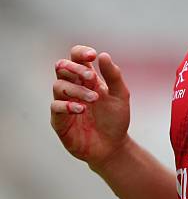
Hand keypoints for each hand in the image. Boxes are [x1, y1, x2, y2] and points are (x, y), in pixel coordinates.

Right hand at [51, 44, 130, 169]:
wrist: (113, 146)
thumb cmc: (115, 119)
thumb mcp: (120, 95)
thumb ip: (114, 76)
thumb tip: (103, 55)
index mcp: (87, 78)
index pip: (76, 57)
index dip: (80, 53)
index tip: (92, 56)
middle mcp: (73, 87)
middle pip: (62, 67)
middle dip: (75, 68)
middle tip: (90, 77)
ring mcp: (64, 103)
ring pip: (59, 86)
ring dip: (77, 89)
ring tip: (94, 99)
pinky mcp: (59, 120)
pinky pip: (55, 107)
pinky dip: (67, 105)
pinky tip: (81, 109)